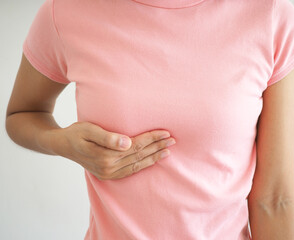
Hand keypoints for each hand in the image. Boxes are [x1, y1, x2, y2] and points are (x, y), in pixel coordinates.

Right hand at [50, 121, 175, 179]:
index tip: (166, 132)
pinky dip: (144, 166)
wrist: (62, 144)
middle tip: (173, 140)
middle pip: (139, 156)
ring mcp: (109, 173)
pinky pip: (131, 171)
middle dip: (157, 147)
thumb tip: (127, 143)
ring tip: (168, 151)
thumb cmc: (76, 133)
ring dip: (154, 158)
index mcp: (106, 156)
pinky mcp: (108, 175)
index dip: (151, 139)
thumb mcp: (88, 130)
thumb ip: (107, 137)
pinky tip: (153, 161)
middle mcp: (109, 168)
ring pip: (137, 165)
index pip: (136, 146)